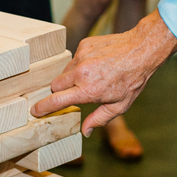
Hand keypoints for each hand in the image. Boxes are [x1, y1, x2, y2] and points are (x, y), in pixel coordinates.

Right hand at [31, 9, 176, 135]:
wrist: (141, 50)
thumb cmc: (132, 80)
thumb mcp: (119, 106)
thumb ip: (99, 119)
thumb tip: (85, 131)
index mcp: (87, 91)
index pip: (55, 101)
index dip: (42, 108)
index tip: (35, 111)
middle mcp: (80, 73)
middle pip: (54, 85)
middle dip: (59, 92)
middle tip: (73, 94)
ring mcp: (81, 56)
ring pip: (64, 71)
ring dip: (71, 77)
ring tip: (91, 77)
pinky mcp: (84, 45)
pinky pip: (74, 58)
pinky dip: (80, 64)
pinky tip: (96, 64)